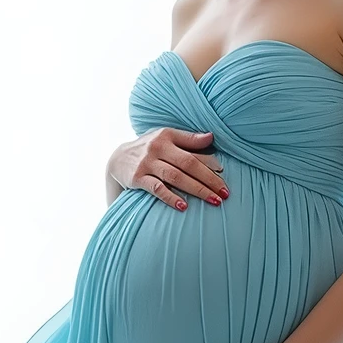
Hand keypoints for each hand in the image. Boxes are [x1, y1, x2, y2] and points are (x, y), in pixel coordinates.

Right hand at [107, 127, 229, 209]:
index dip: (210, 163)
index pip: (193, 152)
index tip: (224, 174)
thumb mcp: (165, 138)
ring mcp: (147, 164)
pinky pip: (157, 189)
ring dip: (196, 190)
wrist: (117, 159)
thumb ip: (188, 139)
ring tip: (213, 200)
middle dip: (209, 180)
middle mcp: (157, 149)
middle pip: (188, 165)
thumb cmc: (148, 148)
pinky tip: (184, 206)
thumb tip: (212, 137)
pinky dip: (171, 197)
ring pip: (176, 177)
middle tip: (225, 194)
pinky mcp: (137, 179)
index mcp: (167, 137)